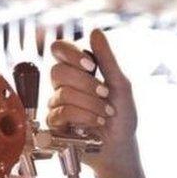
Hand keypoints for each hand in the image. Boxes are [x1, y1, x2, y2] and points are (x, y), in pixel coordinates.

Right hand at [47, 29, 139, 177]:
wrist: (120, 146)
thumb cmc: (122, 116)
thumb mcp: (121, 85)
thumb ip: (108, 59)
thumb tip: (94, 31)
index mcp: (78, 69)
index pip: (59, 48)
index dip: (70, 54)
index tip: (90, 65)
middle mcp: (64, 84)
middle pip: (57, 71)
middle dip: (86, 84)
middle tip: (105, 94)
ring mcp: (57, 103)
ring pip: (63, 94)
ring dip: (91, 104)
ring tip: (106, 114)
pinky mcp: (54, 123)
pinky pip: (62, 113)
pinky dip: (85, 117)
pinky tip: (97, 123)